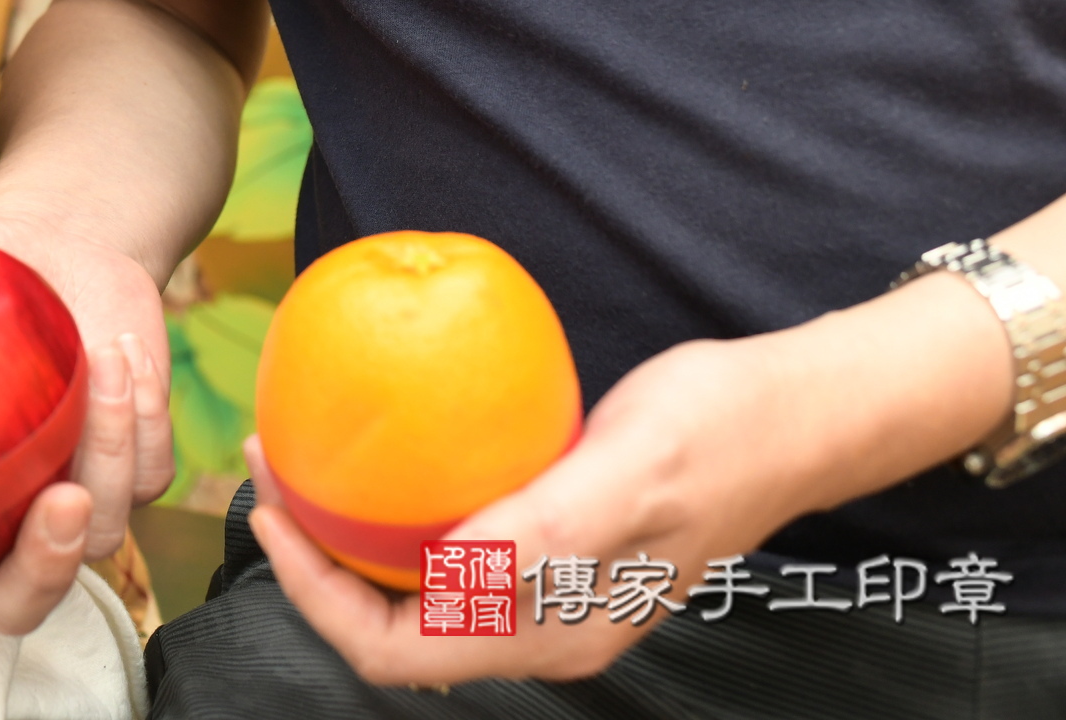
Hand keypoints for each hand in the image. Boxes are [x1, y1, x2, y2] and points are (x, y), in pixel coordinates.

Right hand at [0, 210, 173, 636]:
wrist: (47, 241)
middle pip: (14, 599)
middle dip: (41, 572)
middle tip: (59, 504)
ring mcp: (64, 497)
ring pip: (95, 533)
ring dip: (106, 456)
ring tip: (102, 363)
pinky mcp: (128, 468)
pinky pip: (147, 478)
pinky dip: (142, 423)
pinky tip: (125, 358)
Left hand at [245, 268, 1012, 683]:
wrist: (793, 414)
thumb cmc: (718, 429)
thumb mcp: (630, 467)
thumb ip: (545, 528)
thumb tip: (454, 568)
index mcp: (552, 635)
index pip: (394, 653)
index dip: (314, 595)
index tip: (273, 506)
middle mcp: (544, 633)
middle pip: (392, 634)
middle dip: (313, 566)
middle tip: (271, 473)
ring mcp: (551, 598)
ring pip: (416, 598)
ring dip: (349, 542)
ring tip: (304, 464)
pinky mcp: (556, 554)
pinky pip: (451, 555)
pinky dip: (397, 518)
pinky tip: (378, 457)